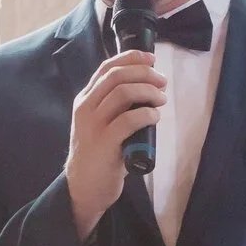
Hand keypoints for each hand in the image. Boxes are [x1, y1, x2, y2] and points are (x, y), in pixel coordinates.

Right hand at [66, 51, 165, 238]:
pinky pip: (128, 120)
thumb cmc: (98, 153)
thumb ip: (113, 105)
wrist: (84, 186)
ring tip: (161, 100)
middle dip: (144, 73)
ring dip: (148, 92)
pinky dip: (146, 114)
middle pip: (116, 76)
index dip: (131, 58)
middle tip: (162, 82)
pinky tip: (155, 116)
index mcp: (84, 99)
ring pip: (123, 93)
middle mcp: (86, 107)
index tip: (151, 59)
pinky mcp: (104, 143)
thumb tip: (145, 87)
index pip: (106, 67)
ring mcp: (93, 125)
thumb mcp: (99, 123)